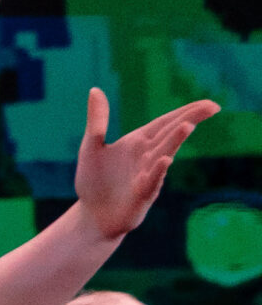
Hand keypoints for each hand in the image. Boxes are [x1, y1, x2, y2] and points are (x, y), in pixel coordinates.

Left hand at [73, 88, 217, 239]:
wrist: (93, 215)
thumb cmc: (94, 181)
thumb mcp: (91, 147)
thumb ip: (97, 121)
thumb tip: (95, 89)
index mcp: (138, 142)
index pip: (165, 123)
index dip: (185, 112)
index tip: (207, 103)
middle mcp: (148, 156)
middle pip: (170, 134)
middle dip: (190, 120)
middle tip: (212, 107)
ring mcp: (147, 175)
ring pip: (163, 154)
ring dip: (174, 141)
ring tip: (187, 126)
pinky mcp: (141, 194)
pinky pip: (151, 180)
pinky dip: (158, 170)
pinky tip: (164, 159)